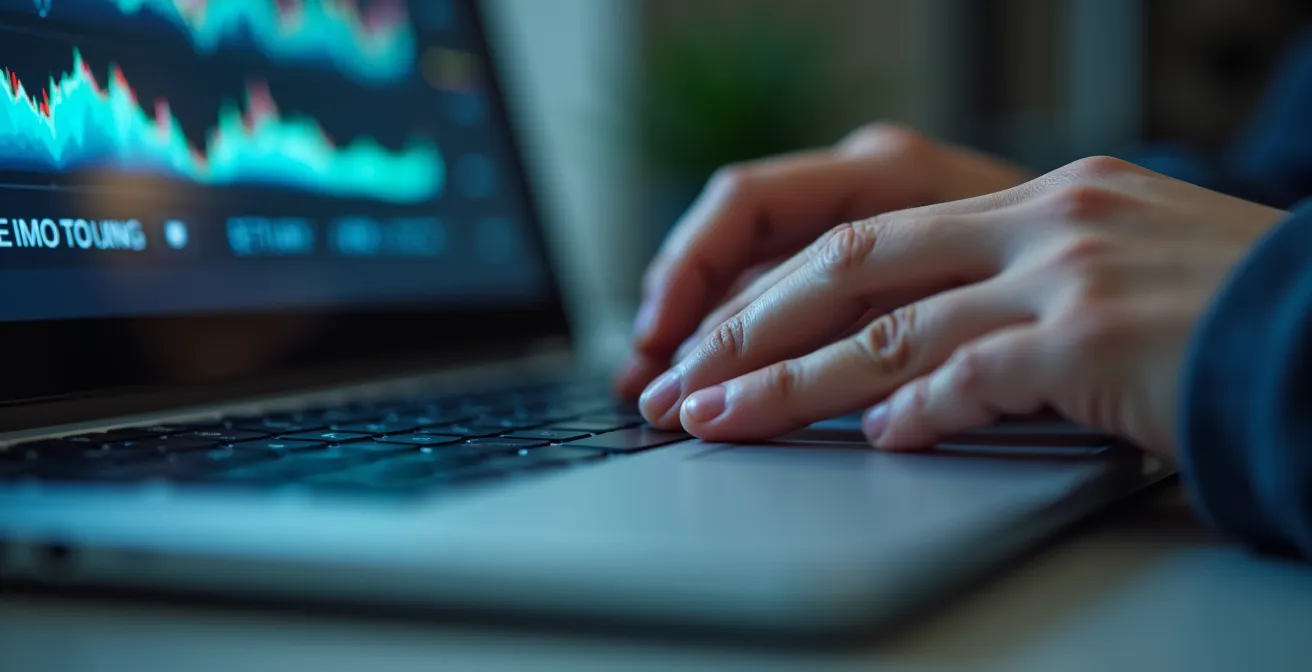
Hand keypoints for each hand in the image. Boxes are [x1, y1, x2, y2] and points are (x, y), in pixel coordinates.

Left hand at [638, 156, 1286, 456]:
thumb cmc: (1223, 322)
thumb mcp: (1110, 274)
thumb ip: (1009, 297)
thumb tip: (900, 374)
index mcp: (1039, 199)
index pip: (871, 236)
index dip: (781, 292)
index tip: (717, 343)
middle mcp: (1045, 219)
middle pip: (853, 268)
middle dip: (754, 329)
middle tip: (684, 382)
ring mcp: (1070, 275)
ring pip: (893, 329)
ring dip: (796, 383)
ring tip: (725, 423)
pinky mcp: (1099, 339)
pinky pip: (979, 375)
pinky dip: (921, 410)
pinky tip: (879, 440)